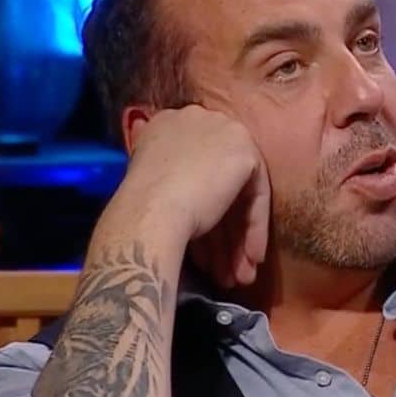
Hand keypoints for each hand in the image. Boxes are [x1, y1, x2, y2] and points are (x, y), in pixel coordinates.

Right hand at [103, 104, 270, 288]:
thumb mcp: (151, 182)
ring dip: (236, 241)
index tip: (201, 244)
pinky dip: (253, 231)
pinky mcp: (245, 154)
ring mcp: (226, 133)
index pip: (195, 168)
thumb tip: (189, 203)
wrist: (150, 211)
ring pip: (237, 196)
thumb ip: (171, 179)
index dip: (201, 208)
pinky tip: (250, 260)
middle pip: (219, 184)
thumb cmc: (140, 206)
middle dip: (221, 233)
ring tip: (236, 277)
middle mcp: (199, 119)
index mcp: (169, 124)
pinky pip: (255, 198)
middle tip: (223, 269)